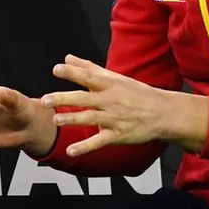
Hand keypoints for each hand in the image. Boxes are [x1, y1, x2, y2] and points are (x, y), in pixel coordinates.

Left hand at [40, 55, 179, 156]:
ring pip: (90, 118)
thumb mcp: (115, 77)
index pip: (88, 76)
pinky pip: (99, 142)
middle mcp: (110, 100)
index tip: (56, 69)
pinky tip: (70, 150)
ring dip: (72, 119)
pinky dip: (84, 147)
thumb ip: (88, 68)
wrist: (164, 113)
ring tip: (56, 120)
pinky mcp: (118, 135)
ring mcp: (114, 118)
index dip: (72, 73)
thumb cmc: (136, 93)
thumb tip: (67, 58)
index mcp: (109, 84)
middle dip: (64, 99)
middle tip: (45, 100)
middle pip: (84, 98)